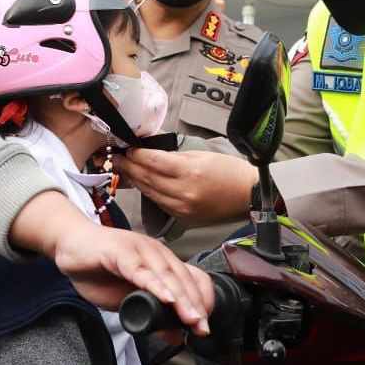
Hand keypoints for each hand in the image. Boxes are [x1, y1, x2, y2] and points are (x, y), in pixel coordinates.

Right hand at [10, 190, 213, 333]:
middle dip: (195, 306)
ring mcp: (139, 250)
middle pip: (183, 280)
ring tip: (191, 317)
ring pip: (166, 275)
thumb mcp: (130, 300)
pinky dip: (154, 284)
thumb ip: (153, 315)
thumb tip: (176, 335)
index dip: (202, 302)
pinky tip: (164, 298)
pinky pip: (140, 270)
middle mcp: (156, 253)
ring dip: (181, 298)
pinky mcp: (120, 251)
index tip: (204, 326)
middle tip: (202, 328)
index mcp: (162, 262)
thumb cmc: (100, 270)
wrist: (71, 247)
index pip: (192, 280)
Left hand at [112, 148, 257, 223]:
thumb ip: (175, 156)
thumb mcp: (202, 155)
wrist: (248, 195)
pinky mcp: (183, 216)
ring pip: (149, 192)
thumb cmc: (229, 171)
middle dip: (129, 166)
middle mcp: (183, 191)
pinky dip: (148, 192)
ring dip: (134, 180)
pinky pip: (159, 202)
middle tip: (116, 157)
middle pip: (147, 177)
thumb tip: (152, 153)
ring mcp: (182, 207)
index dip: (136, 154)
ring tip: (123, 169)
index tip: (127, 148)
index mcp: (189, 171)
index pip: (153, 161)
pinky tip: (141, 184)